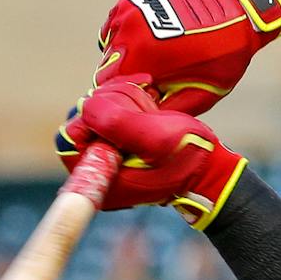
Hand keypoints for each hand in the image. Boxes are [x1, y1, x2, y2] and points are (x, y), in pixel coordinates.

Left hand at [56, 78, 247, 228]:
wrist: (209, 169)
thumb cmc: (187, 156)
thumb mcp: (155, 139)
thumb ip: (117, 122)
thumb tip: (85, 105)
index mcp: (100, 178)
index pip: (71, 137)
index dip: (94, 116)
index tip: (126, 113)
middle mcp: (98, 169)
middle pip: (83, 121)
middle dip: (113, 106)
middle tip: (145, 111)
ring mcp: (109, 156)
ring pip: (98, 112)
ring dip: (125, 101)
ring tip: (152, 110)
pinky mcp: (121, 143)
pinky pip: (112, 113)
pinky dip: (130, 102)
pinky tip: (151, 107)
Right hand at [94, 0, 280, 114]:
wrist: (239, 6)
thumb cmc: (225, 52)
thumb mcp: (201, 93)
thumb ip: (167, 111)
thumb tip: (143, 124)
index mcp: (141, 52)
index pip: (108, 86)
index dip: (123, 98)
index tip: (144, 98)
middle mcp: (129, 27)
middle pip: (108, 66)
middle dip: (125, 77)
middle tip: (155, 81)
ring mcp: (129, 9)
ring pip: (111, 46)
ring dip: (127, 56)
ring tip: (158, 59)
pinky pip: (118, 26)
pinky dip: (128, 37)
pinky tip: (153, 41)